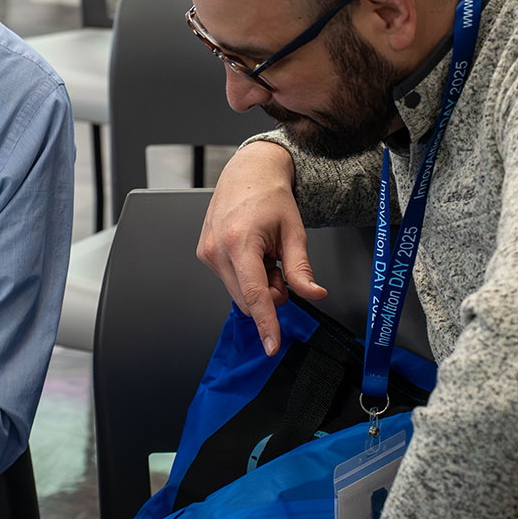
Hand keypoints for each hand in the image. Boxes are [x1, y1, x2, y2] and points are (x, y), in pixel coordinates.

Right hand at [196, 140, 325, 355]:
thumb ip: (301, 269)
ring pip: (238, 293)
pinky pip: (229, 281)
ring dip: (257, 284)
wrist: (248, 173)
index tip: (271, 345)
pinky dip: (245, 275)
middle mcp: (216, 249)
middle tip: (279, 267)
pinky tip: (251, 252)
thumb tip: (314, 294)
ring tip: (264, 255)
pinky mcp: (204, 254)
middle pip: (247, 300)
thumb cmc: (269, 197)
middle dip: (269, 294)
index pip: (254, 295)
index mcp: (239, 242)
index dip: (267, 323)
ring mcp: (207, 252)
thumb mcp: (294, 232)